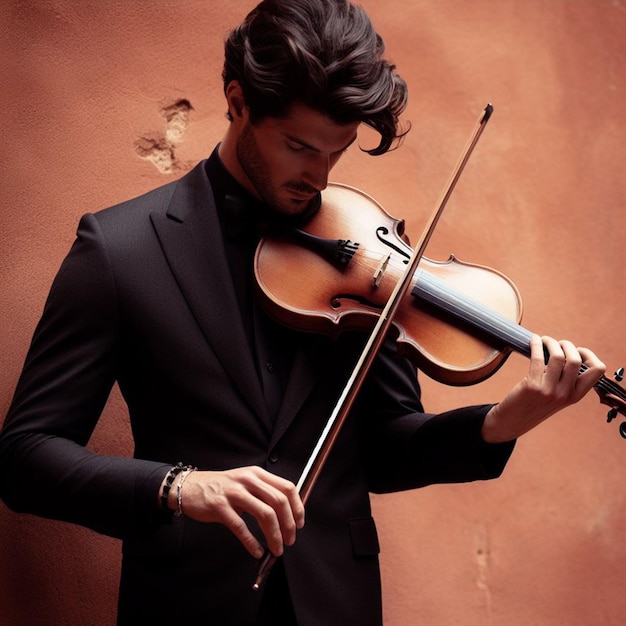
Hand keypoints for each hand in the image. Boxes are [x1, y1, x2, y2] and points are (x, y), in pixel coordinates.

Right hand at [166, 466, 304, 557]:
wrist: (190, 488)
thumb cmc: (221, 488)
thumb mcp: (246, 482)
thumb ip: (264, 492)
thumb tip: (287, 513)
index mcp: (257, 474)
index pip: (287, 487)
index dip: (297, 507)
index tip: (299, 523)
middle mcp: (248, 480)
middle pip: (279, 502)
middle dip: (288, 524)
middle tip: (290, 540)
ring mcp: (234, 493)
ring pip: (265, 514)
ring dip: (275, 535)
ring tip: (277, 548)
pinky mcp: (220, 507)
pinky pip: (241, 527)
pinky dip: (252, 542)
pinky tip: (257, 550)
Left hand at [482, 334, 604, 442]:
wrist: (512, 421)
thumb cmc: (533, 404)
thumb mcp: (556, 396)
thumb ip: (564, 380)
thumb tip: (565, 351)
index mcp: (575, 396)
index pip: (597, 371)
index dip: (589, 356)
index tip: (576, 350)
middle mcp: (565, 394)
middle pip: (576, 359)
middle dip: (566, 345)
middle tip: (556, 343)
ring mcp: (549, 391)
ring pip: (558, 356)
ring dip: (550, 342)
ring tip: (543, 340)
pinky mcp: (532, 386)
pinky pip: (538, 358)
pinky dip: (536, 344)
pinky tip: (533, 340)